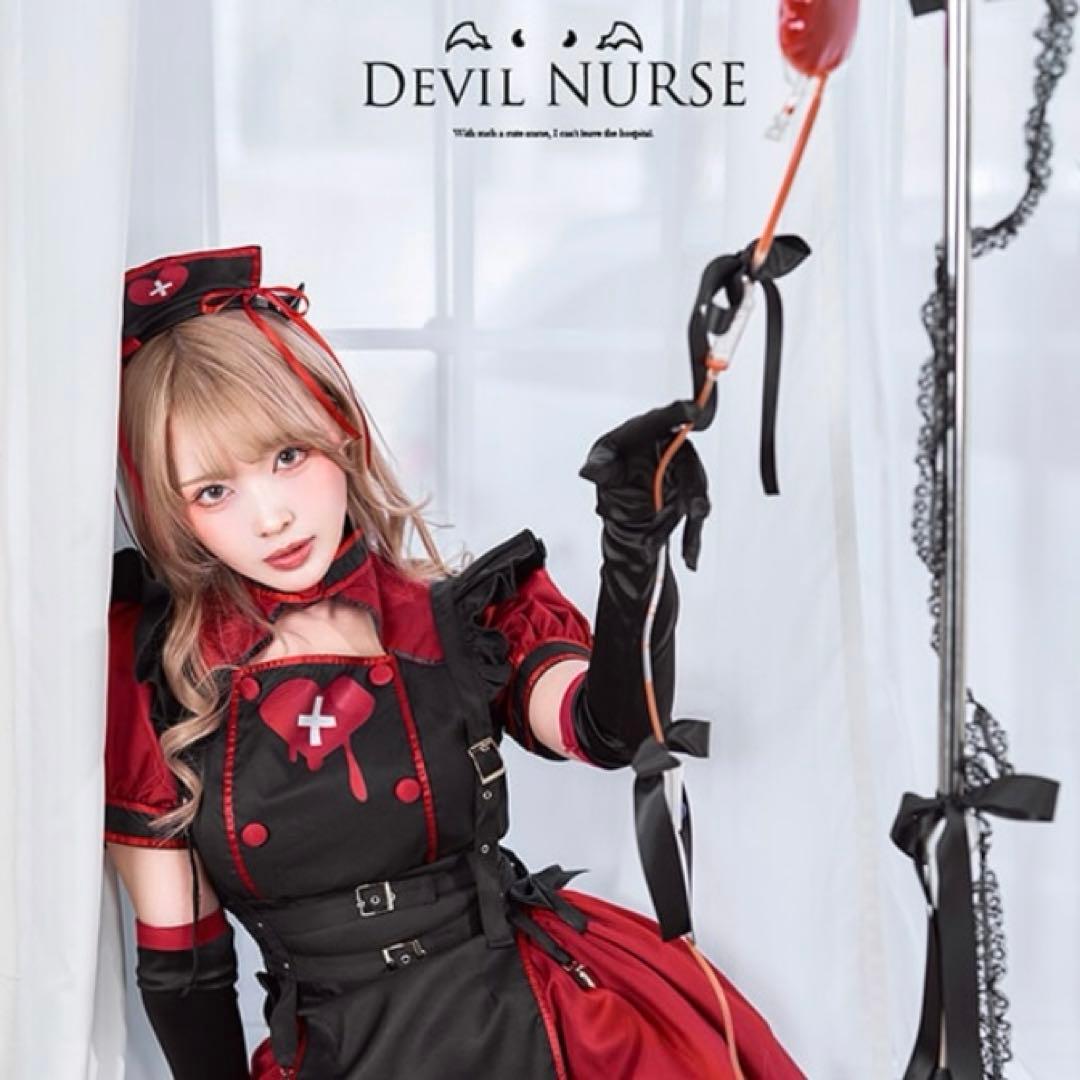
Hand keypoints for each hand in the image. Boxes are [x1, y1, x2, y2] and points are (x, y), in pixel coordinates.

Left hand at [579, 399, 709, 570]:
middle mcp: (674, 451)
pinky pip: (690, 522)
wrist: (621, 490)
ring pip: (692, 499)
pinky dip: (691, 541)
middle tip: (695, 508)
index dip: (680, 414)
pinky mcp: (685, 501)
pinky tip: (690, 559)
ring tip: (684, 544)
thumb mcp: (601, 461)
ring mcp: (683, 477)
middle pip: (690, 468)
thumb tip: (590, 471)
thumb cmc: (614, 463)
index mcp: (652, 432)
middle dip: (694, 490)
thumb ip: (598, 466)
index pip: (667, 420)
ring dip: (688, 523)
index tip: (693, 410)